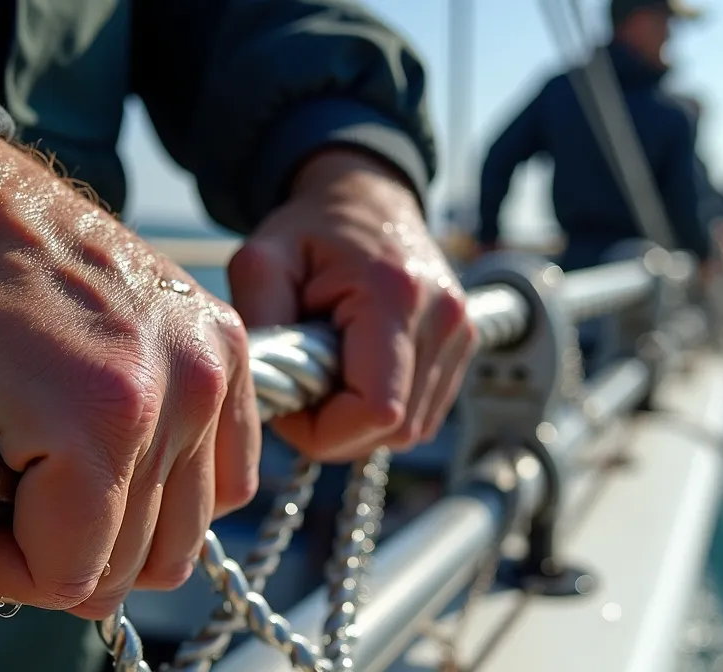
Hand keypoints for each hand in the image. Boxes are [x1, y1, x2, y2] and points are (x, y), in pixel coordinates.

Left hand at [0, 139, 260, 618]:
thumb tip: (33, 558)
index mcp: (98, 417)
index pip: (77, 577)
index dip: (3, 573)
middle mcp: (178, 389)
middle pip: (144, 560)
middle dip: (63, 557)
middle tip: (3, 513)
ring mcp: (209, 359)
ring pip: (193, 524)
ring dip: (124, 524)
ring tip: (58, 483)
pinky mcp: (223, 337)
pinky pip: (230, 463)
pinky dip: (179, 481)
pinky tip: (119, 455)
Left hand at [227, 149, 477, 460]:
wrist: (367, 198)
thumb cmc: (309, 230)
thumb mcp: (263, 261)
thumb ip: (259, 325)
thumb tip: (263, 394)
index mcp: (394, 295)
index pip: (375, 411)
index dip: (323, 428)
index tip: (289, 399)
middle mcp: (443, 318)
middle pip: (396, 431)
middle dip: (338, 431)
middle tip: (301, 391)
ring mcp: (461, 334)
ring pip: (412, 431)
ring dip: (361, 424)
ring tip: (328, 378)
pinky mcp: (464, 345)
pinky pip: (423, 415)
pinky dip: (384, 411)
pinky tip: (355, 376)